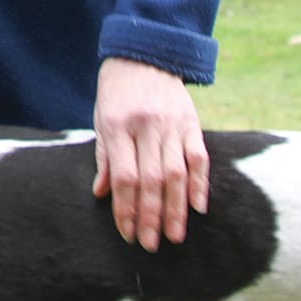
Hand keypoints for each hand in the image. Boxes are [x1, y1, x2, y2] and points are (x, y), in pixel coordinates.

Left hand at [92, 57, 209, 250]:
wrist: (143, 55)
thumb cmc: (116, 93)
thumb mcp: (101, 119)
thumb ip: (105, 157)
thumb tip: (102, 195)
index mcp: (117, 126)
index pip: (124, 177)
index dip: (126, 209)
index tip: (127, 234)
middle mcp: (146, 127)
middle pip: (151, 180)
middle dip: (151, 216)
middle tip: (151, 245)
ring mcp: (172, 125)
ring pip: (176, 174)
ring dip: (176, 209)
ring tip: (174, 237)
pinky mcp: (192, 123)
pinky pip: (199, 158)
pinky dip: (200, 184)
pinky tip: (198, 208)